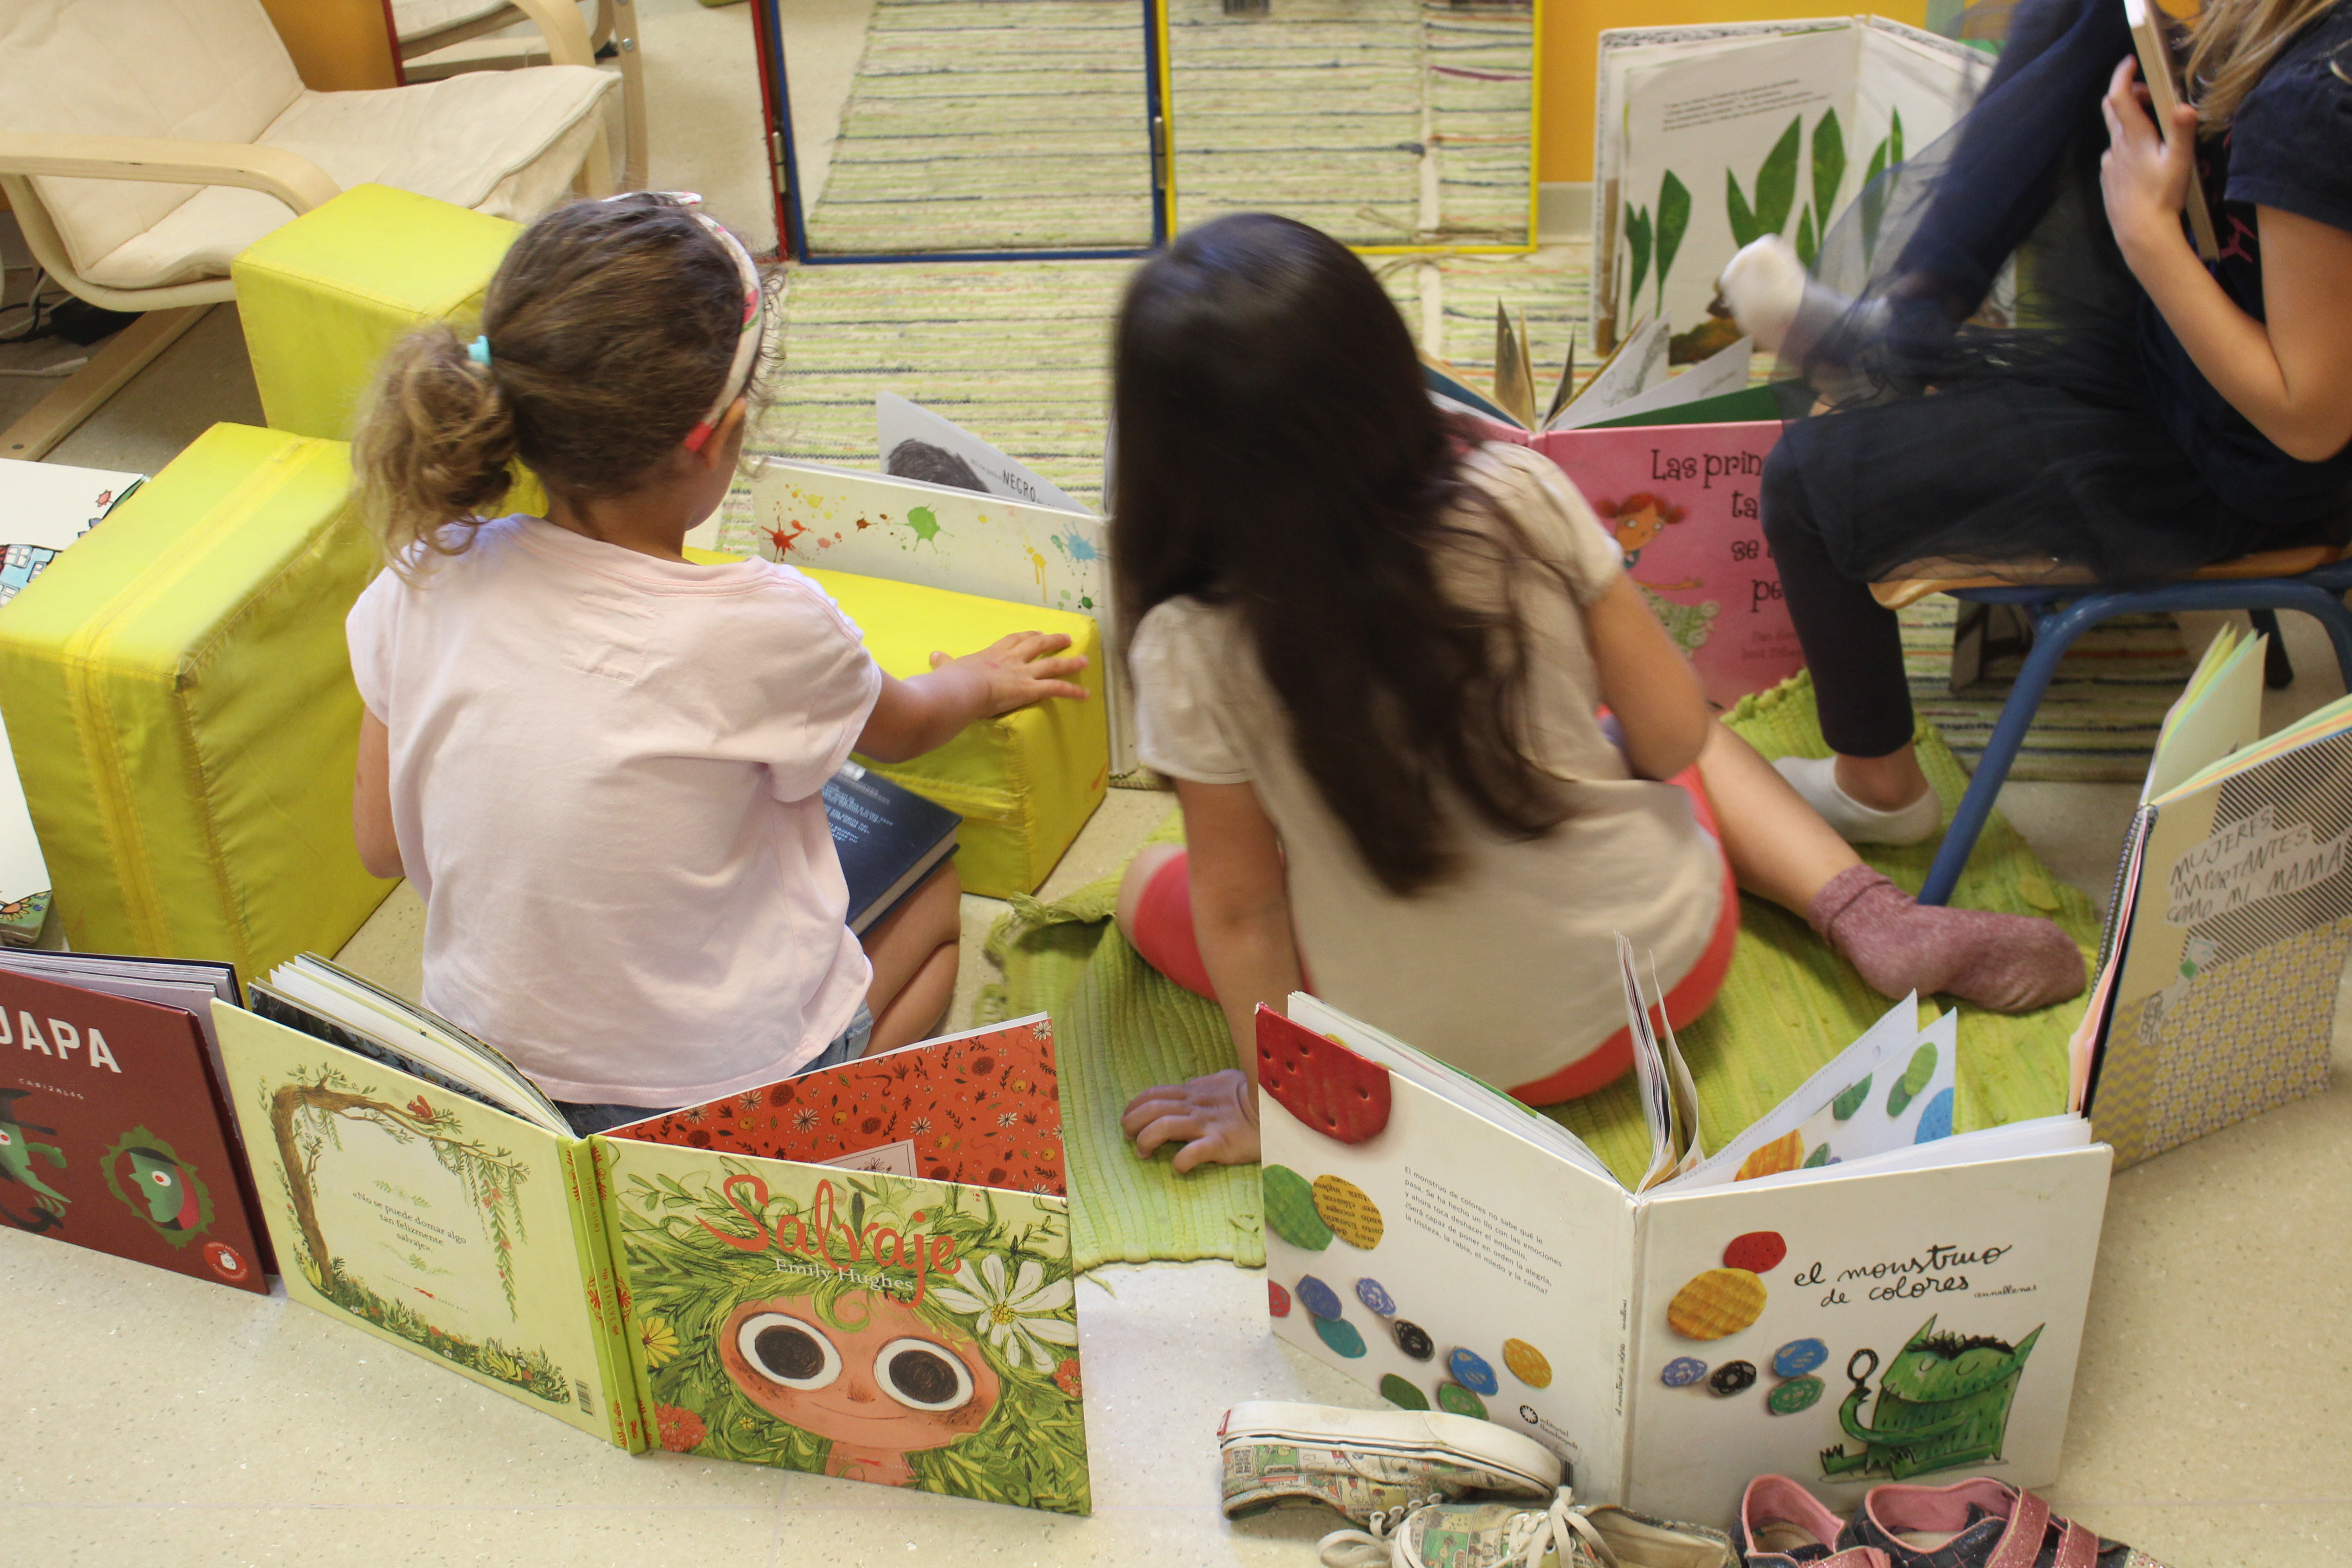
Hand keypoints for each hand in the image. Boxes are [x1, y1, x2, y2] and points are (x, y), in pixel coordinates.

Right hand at [929, 631, 1088, 716]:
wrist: (960, 689)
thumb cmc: (952, 681)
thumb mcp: (947, 668)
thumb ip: (944, 662)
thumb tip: (933, 655)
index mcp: (993, 654)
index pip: (1014, 640)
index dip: (1027, 637)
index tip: (1035, 634)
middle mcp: (1012, 660)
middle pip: (1037, 645)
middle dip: (1053, 641)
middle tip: (1066, 639)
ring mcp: (1023, 673)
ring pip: (1053, 664)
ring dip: (1070, 663)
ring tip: (1085, 661)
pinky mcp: (1030, 689)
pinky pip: (1057, 689)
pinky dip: (1073, 691)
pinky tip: (1085, 694)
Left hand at [1120, 1067, 1259, 1171]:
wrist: (1279, 1108)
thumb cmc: (1253, 1095)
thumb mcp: (1224, 1082)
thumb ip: (1202, 1086)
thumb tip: (1187, 1087)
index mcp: (1194, 1091)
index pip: (1153, 1093)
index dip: (1133, 1106)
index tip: (1127, 1120)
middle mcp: (1196, 1106)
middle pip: (1151, 1108)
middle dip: (1132, 1123)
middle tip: (1129, 1138)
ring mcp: (1208, 1124)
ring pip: (1164, 1126)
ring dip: (1146, 1140)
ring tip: (1143, 1153)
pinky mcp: (1222, 1144)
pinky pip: (1193, 1152)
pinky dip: (1180, 1161)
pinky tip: (1178, 1167)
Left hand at [2100, 55, 2198, 260]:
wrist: (2140, 234)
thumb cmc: (2163, 197)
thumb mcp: (2180, 162)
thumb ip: (2181, 131)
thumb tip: (2183, 105)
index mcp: (2133, 137)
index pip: (2119, 96)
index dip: (2122, 75)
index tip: (2131, 61)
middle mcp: (2116, 146)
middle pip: (2113, 109)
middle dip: (2129, 93)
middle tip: (2151, 94)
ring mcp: (2109, 163)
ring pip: (2115, 131)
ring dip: (2130, 120)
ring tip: (2154, 126)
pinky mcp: (2108, 178)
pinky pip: (2115, 153)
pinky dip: (2127, 144)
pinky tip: (2144, 158)